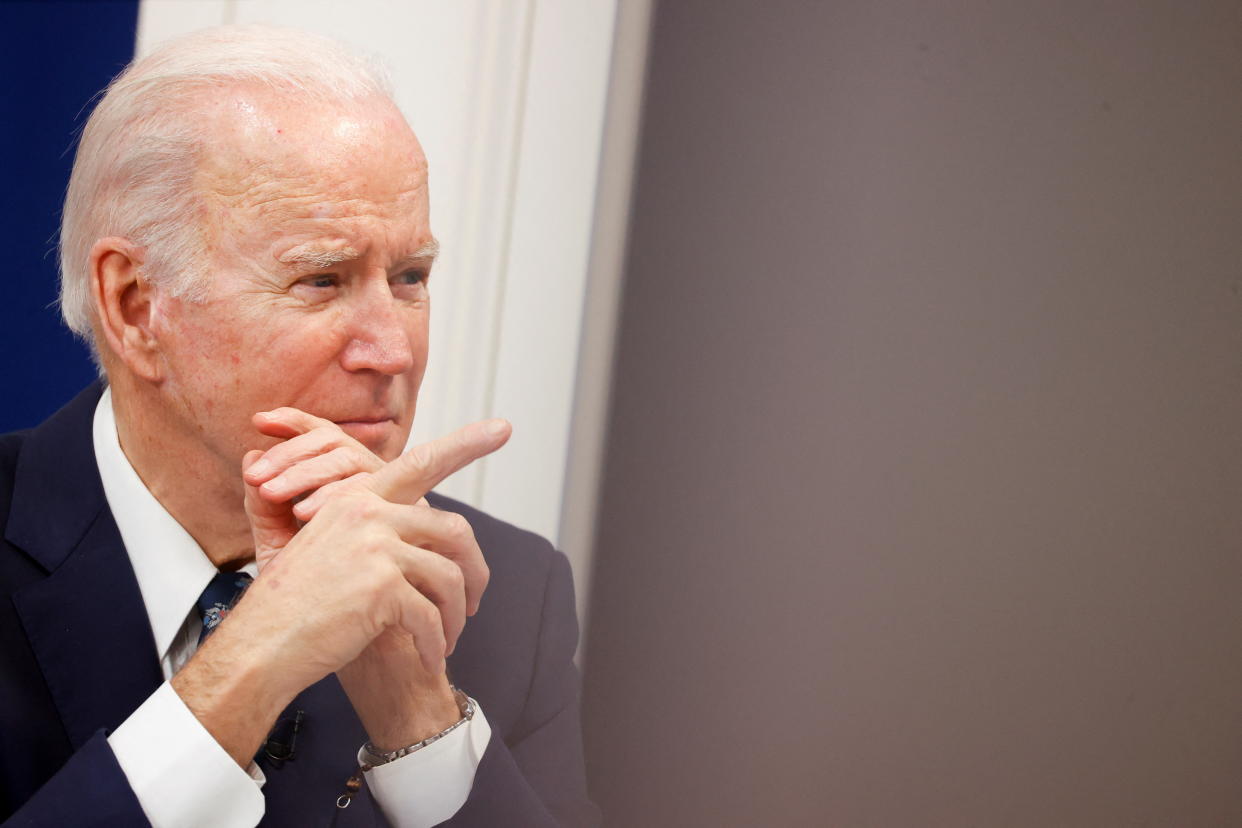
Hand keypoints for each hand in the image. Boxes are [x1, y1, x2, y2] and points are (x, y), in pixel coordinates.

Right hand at [241, 408, 495, 643]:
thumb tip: (416, 521)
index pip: (422, 464)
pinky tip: (431, 658)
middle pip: (454, 532)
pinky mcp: (382, 587)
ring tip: (448, 638)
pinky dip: (435, 643)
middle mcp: (368, 513)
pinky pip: (431, 616)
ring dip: (455, 616)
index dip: (465, 444)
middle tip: (475, 602)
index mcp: (357, 498)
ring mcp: (376, 547)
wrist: (260, 647)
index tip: (501, 428)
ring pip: (450, 578)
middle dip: (475, 572)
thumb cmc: (293, 604)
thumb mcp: (322, 550)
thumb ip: (371, 530)